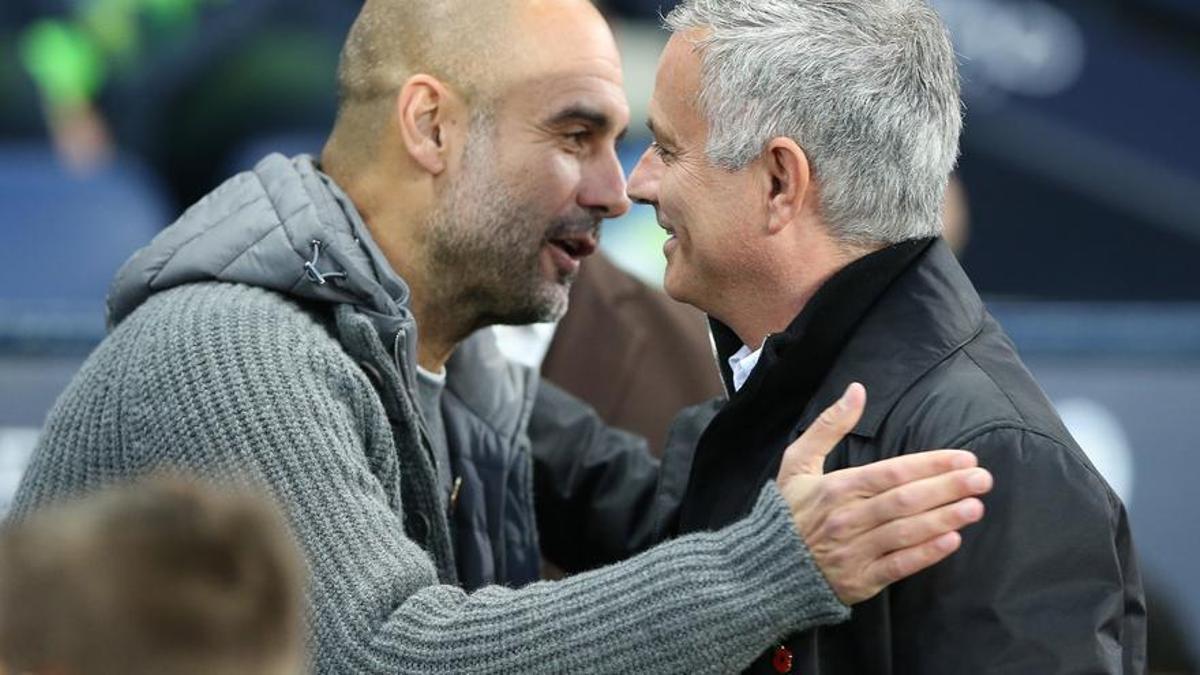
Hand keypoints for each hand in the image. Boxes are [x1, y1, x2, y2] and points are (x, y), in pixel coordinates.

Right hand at [776, 383, 991, 603]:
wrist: (767, 567)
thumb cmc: (788, 510)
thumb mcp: (798, 461)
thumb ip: (830, 425)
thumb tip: (857, 390)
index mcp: (836, 488)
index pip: (892, 472)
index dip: (931, 464)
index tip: (964, 458)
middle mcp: (847, 518)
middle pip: (905, 500)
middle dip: (947, 488)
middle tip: (983, 480)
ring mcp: (854, 551)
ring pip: (906, 532)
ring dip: (944, 519)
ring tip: (975, 507)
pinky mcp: (860, 580)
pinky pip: (898, 566)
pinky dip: (925, 554)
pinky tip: (951, 541)